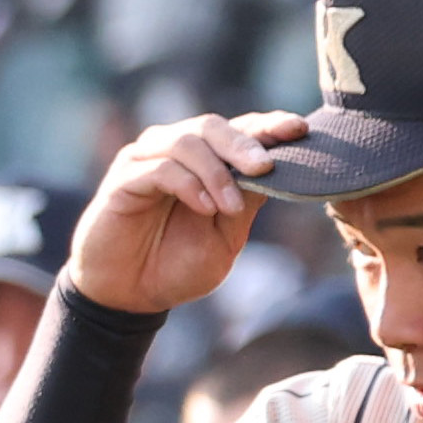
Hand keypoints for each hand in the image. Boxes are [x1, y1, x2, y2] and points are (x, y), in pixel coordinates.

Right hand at [68, 113, 302, 314]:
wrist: (129, 297)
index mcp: (204, 161)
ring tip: (229, 207)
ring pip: (186, 141)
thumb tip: (276, 167)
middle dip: (244, 144)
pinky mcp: (122, 180)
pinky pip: (160, 168)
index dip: (269, 125)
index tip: (300, 129)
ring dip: (216, 172)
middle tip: (265, 168)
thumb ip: (246, 200)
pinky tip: (205, 208)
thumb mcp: (226, 235)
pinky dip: (189, 185)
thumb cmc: (174, 265)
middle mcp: (173, 152)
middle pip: (212, 125)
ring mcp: (144, 162)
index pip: (239, 129)